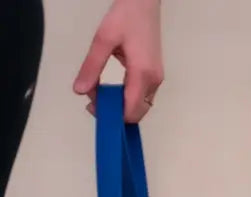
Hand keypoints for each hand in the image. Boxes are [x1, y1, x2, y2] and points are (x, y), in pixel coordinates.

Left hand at [74, 0, 162, 122]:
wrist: (144, 3)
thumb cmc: (125, 17)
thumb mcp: (103, 39)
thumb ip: (92, 67)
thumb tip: (79, 91)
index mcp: (142, 74)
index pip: (131, 110)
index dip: (113, 116)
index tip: (93, 108)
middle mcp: (153, 81)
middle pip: (137, 113)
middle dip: (116, 113)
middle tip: (94, 99)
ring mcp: (156, 80)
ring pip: (140, 106)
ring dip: (121, 106)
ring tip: (100, 91)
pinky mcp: (155, 76)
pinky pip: (142, 97)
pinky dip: (127, 99)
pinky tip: (113, 88)